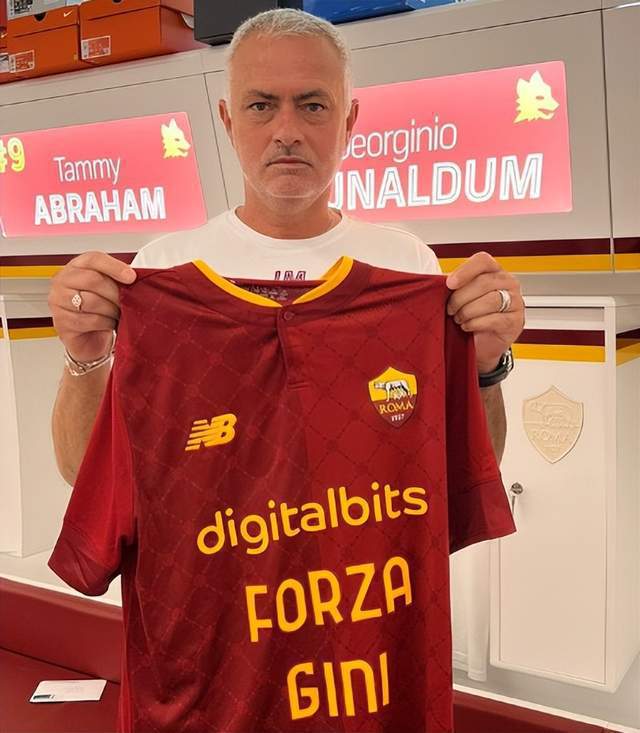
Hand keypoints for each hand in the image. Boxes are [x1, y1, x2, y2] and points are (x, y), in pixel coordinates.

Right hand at [48, 251, 135, 361]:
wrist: (91, 339)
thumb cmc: (101, 311)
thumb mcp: (110, 290)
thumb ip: (118, 280)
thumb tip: (136, 277)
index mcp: (76, 267)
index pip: (93, 259)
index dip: (114, 267)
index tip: (131, 277)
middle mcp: (63, 280)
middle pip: (93, 280)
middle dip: (115, 293)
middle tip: (126, 302)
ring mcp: (58, 301)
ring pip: (92, 301)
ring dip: (112, 310)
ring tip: (117, 314)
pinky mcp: (61, 321)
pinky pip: (89, 320)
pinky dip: (105, 323)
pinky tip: (109, 323)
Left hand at [445, 252, 523, 373]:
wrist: (481, 344)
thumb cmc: (470, 317)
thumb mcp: (461, 297)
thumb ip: (455, 285)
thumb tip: (436, 281)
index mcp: (494, 271)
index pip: (482, 261)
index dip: (464, 271)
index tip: (449, 284)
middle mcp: (508, 283)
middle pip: (484, 282)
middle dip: (461, 298)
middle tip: (450, 309)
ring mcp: (515, 302)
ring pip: (490, 301)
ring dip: (467, 312)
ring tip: (459, 318)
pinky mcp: (515, 321)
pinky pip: (494, 319)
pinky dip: (475, 324)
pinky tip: (467, 326)